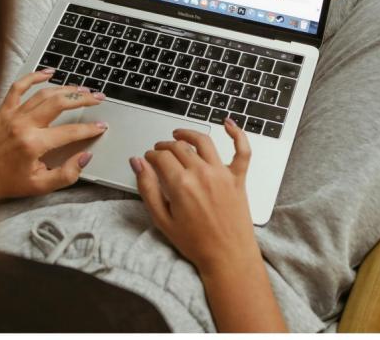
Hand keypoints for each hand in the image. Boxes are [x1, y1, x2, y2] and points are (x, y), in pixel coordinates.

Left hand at [0, 69, 107, 207]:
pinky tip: (48, 72)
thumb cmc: (4, 183)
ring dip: (66, 88)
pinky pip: (18, 87)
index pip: (70, 131)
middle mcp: (23, 125)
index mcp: (33, 144)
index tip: (101, 127)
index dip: (90, 129)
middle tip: (98, 97)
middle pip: (60, 103)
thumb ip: (67, 174)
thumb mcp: (40, 186)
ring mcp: (11, 115)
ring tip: (82, 88)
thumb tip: (84, 158)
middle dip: (83, 99)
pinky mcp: (2, 110)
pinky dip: (34, 77)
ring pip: (44, 93)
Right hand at [131, 118, 258, 274]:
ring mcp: (222, 173)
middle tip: (159, 151)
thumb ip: (147, 188)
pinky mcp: (239, 178)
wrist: (228, 256)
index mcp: (181, 184)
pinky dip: (237, 134)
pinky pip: (242, 150)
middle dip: (165, 146)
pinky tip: (228, 123)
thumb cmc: (196, 243)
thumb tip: (137, 163)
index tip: (148, 158)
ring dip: (188, 134)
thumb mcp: (162, 219)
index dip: (151, 155)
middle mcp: (202, 173)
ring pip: (204, 141)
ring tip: (178, 134)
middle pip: (179, 147)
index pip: (161, 157)